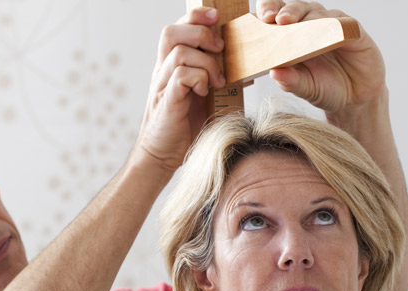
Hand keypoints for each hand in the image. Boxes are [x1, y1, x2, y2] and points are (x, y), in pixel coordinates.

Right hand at [133, 7, 226, 172]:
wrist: (161, 157)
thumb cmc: (182, 129)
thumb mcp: (203, 99)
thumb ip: (214, 81)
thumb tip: (246, 72)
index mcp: (170, 67)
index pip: (177, 28)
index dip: (196, 16)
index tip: (217, 18)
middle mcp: (162, 72)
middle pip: (171, 33)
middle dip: (200, 34)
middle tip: (220, 49)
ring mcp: (162, 86)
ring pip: (179, 53)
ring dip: (205, 62)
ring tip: (217, 81)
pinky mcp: (166, 101)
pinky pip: (180, 76)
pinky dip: (198, 79)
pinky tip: (205, 92)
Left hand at [255, 1, 385, 117]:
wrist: (354, 99)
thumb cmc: (325, 89)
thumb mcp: (305, 88)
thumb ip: (290, 81)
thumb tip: (274, 73)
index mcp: (292, 37)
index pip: (277, 16)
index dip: (269, 11)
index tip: (262, 18)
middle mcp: (311, 26)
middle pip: (296, 8)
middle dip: (286, 11)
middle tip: (277, 19)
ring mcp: (331, 25)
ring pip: (317, 12)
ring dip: (306, 16)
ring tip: (295, 24)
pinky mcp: (353, 30)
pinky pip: (343, 23)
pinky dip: (335, 24)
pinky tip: (328, 29)